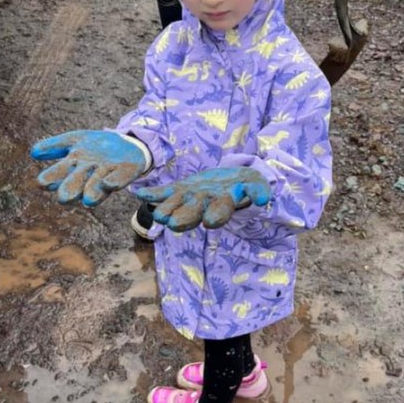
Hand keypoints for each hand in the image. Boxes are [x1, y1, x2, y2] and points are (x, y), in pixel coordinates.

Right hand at [31, 130, 147, 205]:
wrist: (126, 143)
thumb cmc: (95, 146)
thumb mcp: (74, 140)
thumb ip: (55, 146)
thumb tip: (33, 152)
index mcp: (74, 167)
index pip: (59, 174)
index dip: (51, 178)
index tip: (41, 182)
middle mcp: (89, 175)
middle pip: (77, 184)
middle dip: (71, 190)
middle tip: (64, 198)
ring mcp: (107, 173)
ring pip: (97, 185)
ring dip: (92, 191)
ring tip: (88, 200)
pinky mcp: (126, 171)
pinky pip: (120, 178)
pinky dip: (114, 182)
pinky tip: (109, 184)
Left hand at [135, 166, 271, 231]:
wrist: (230, 179)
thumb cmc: (244, 184)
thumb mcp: (255, 184)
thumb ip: (258, 190)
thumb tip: (263, 199)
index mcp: (222, 207)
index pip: (219, 213)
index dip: (215, 216)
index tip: (211, 221)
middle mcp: (203, 207)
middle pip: (192, 215)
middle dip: (183, 219)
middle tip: (173, 223)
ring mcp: (188, 199)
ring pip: (175, 207)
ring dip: (165, 210)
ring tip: (156, 214)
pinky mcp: (179, 190)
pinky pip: (164, 193)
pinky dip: (152, 194)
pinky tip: (140, 192)